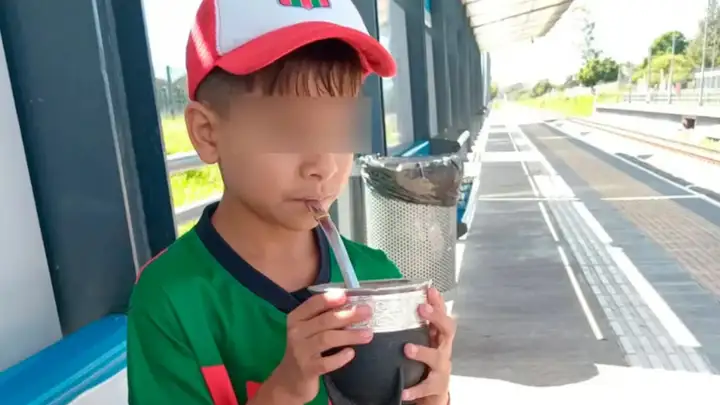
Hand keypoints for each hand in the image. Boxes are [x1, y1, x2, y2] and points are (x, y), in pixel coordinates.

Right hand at [266, 291, 373, 403]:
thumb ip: (324, 318)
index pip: (312, 304)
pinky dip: (340, 357)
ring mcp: (300, 352)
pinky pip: (326, 362)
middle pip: (324, 321)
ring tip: (368, 334)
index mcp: (296, 319)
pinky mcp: (307, 369)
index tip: (346, 295)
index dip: (329, 299)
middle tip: (367, 312)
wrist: (290, 380)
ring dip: (349, 335)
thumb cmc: (305, 350)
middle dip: (348, 315)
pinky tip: (351, 353)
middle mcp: (296, 332)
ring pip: (327, 339)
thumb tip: (352, 306)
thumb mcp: (308, 331)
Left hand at [402, 287, 454, 404]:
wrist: (436, 390)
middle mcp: (444, 349)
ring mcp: (442, 368)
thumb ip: (415, 326)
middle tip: (422, 308)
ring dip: (423, 352)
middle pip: (447, 330)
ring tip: (407, 349)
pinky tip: (404, 391)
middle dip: (436, 317)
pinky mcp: (436, 386)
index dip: (438, 302)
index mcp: (439, 336)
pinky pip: (426, 387)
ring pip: (437, 358)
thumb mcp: (425, 341)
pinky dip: (415, 389)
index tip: (430, 289)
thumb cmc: (427, 361)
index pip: (442, 314)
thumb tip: (394, 303)